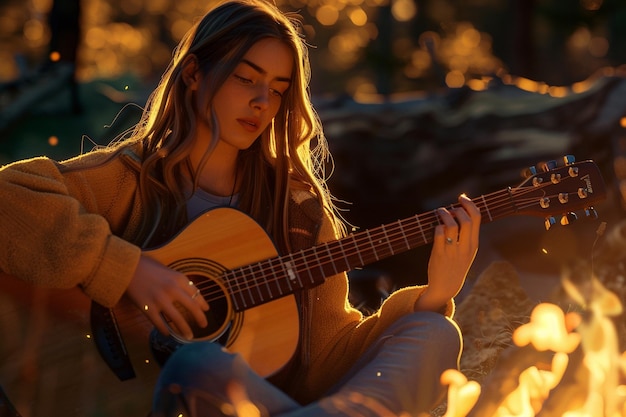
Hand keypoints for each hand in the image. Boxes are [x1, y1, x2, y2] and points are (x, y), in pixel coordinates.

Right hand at [125, 255, 209, 338]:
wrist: (127, 267)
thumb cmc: (147, 266)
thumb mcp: (167, 270)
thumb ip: (178, 281)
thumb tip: (190, 293)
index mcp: (179, 278)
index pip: (196, 294)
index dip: (202, 303)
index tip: (206, 310)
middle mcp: (173, 290)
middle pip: (192, 307)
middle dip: (200, 318)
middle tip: (204, 325)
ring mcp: (160, 300)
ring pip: (177, 319)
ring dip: (185, 329)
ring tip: (189, 336)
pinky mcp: (148, 308)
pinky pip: (159, 323)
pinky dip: (165, 330)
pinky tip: (168, 333)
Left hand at [415, 194, 480, 311]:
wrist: (445, 287)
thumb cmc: (455, 265)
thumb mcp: (466, 251)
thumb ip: (466, 234)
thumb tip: (460, 210)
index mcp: (474, 244)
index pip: (477, 218)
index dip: (470, 204)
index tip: (462, 197)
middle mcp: (465, 247)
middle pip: (466, 220)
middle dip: (457, 208)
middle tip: (449, 208)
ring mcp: (452, 250)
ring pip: (451, 225)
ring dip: (444, 214)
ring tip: (440, 212)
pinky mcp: (439, 254)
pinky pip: (438, 233)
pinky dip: (437, 226)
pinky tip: (436, 228)